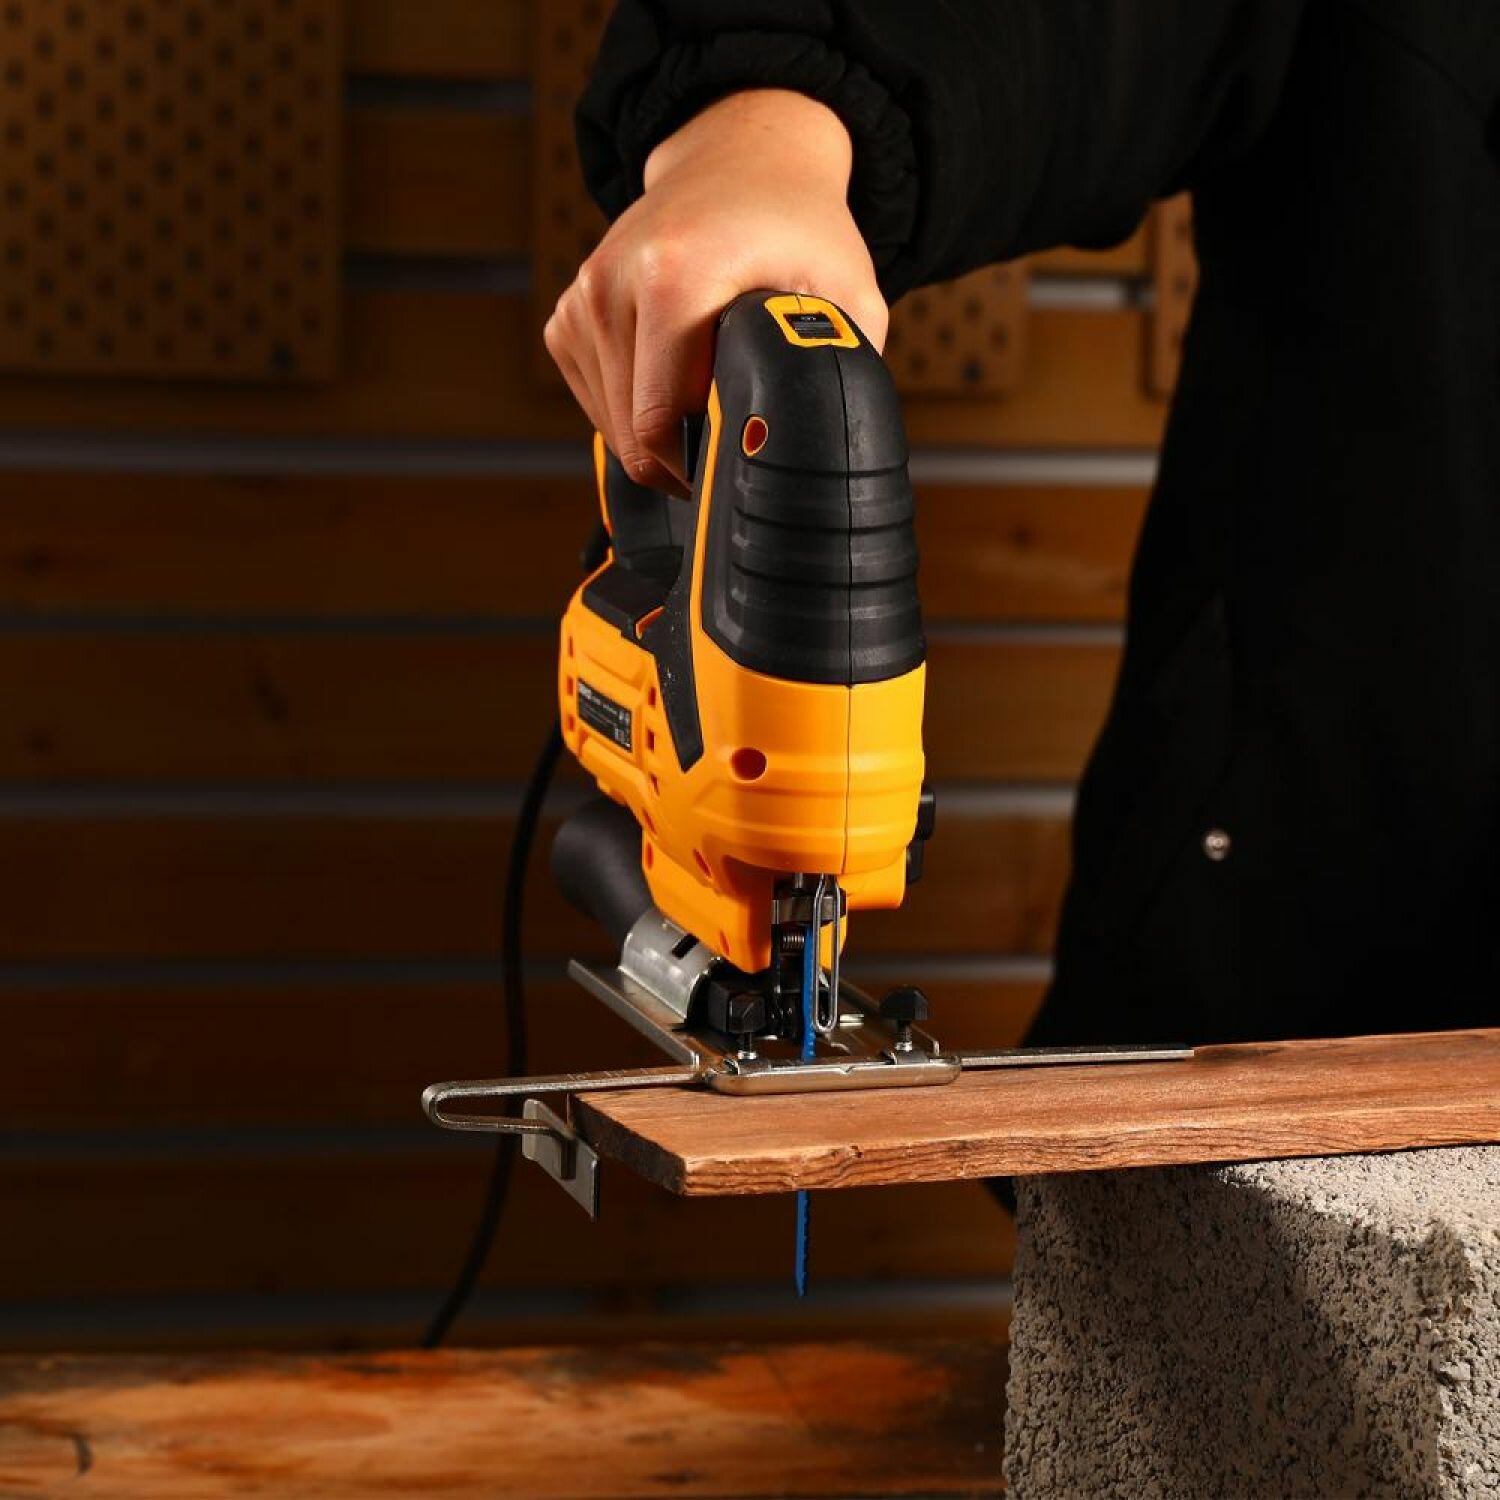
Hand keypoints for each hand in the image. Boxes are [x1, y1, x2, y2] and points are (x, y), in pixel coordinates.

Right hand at [545, 89, 886, 493]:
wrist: (741, 162)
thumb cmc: (799, 233)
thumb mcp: (851, 298)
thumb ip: (840, 372)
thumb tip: (823, 447)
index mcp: (672, 278)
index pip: (659, 425)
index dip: (700, 469)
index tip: (737, 467)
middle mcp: (611, 283)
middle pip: (631, 435)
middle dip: (681, 458)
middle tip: (733, 437)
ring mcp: (582, 298)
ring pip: (610, 426)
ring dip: (658, 432)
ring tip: (707, 390)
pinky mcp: (568, 314)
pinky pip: (595, 400)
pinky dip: (632, 408)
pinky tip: (673, 374)